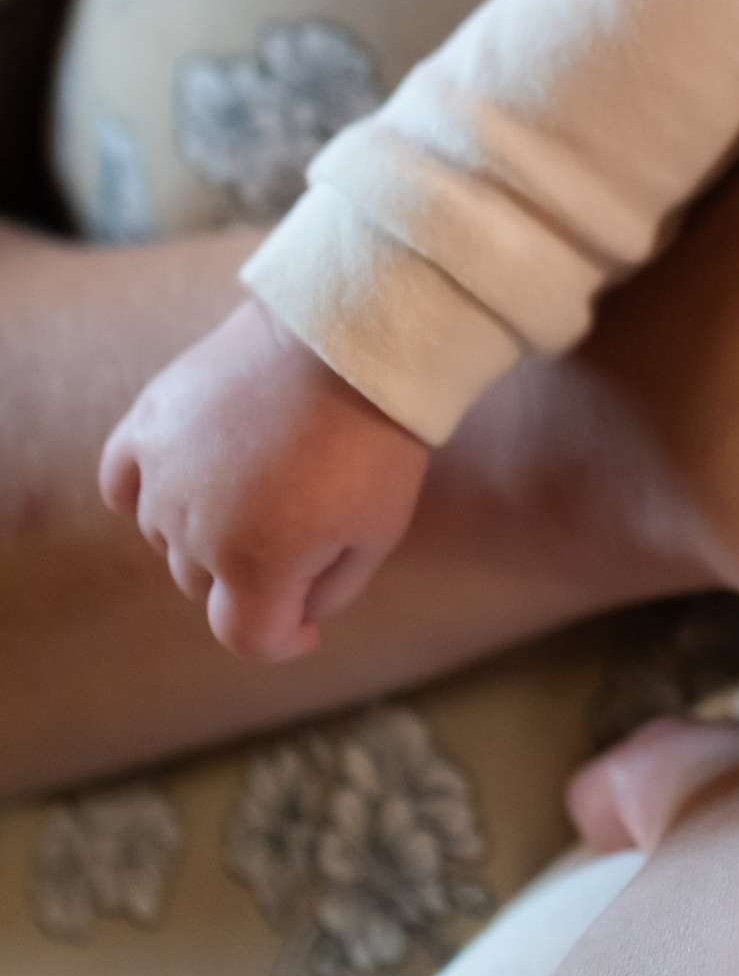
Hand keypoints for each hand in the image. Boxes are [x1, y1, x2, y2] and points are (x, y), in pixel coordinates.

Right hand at [100, 296, 430, 662]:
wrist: (353, 337)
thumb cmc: (376, 437)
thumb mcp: (379, 530)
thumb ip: (331, 590)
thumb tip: (296, 613)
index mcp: (256, 566)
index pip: (244, 638)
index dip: (281, 639)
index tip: (304, 624)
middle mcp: (194, 531)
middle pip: (206, 585)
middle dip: (250, 577)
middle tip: (296, 532)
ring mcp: (164, 475)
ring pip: (166, 537)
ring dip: (203, 532)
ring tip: (256, 491)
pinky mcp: (149, 422)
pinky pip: (121, 482)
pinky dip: (142, 492)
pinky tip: (180, 485)